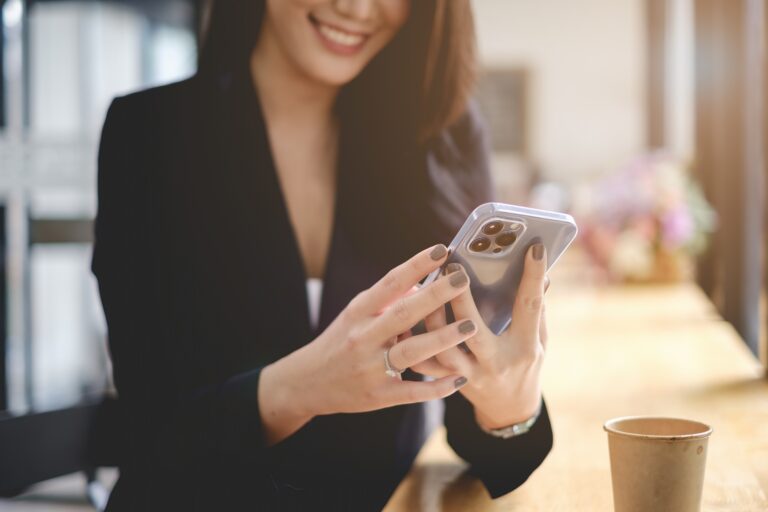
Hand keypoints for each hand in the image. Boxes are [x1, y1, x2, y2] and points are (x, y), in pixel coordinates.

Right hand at [258, 244, 477, 444]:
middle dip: (435, 296)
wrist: (308, 382)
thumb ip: (388, 301)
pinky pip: (412, 391)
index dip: (416, 266)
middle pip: (403, 313)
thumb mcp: (356, 315)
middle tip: (462, 279)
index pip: (390, 284)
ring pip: (411, 351)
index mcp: (358, 313)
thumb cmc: (340, 341)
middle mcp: (363, 338)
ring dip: (442, 338)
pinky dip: (436, 387)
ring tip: (470, 325)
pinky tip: (458, 379)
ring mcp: (371, 368)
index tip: (441, 250)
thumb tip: (422, 285)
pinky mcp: (379, 395)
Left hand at [412, 243, 548, 428]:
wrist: (509, 410)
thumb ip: (537, 310)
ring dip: (432, 317)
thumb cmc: (526, 366)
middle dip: (461, 298)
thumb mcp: (540, 341)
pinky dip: (415, 341)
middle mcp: (495, 362)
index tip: (533, 248)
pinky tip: (409, 317)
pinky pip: (426, 364)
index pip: (530, 308)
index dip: (533, 278)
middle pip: (473, 329)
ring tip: (428, 286)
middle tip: (453, 267)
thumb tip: (543, 274)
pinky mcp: (449, 381)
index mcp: (525, 348)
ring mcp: (471, 375)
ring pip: (443, 348)